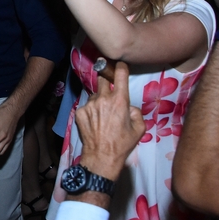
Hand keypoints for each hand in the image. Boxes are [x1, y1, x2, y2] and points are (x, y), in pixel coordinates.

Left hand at [75, 61, 144, 180]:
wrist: (101, 156)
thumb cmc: (123, 143)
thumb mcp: (139, 128)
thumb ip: (136, 112)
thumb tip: (128, 107)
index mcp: (120, 101)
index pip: (120, 75)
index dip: (120, 67)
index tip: (119, 63)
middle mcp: (103, 99)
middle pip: (103, 80)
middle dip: (107, 81)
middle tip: (110, 87)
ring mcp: (89, 104)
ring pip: (95, 95)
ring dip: (99, 100)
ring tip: (103, 115)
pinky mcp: (79, 111)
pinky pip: (87, 106)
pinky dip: (91, 110)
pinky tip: (94, 122)